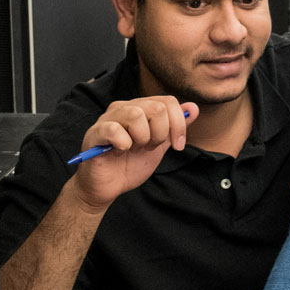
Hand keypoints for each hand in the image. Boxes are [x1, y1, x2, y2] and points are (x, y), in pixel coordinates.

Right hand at [67, 96, 197, 208]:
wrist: (108, 187)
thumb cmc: (129, 165)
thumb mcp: (159, 146)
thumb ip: (174, 128)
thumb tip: (193, 107)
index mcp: (140, 108)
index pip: (168, 102)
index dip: (178, 125)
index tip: (177, 146)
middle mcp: (124, 108)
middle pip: (156, 108)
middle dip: (160, 134)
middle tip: (149, 148)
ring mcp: (108, 118)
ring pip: (136, 114)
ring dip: (142, 138)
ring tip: (134, 149)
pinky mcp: (95, 133)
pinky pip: (115, 130)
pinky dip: (123, 144)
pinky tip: (120, 152)